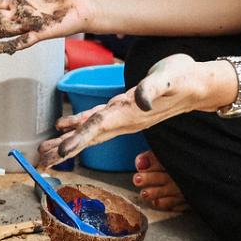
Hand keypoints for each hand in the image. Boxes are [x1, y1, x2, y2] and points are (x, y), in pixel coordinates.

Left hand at [34, 53, 208, 164]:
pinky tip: (64, 127)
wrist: (200, 85)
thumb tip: (140, 100)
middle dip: (64, 149)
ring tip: (45, 153)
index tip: (61, 151)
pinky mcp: (124, 112)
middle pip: (89, 137)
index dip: (79, 138)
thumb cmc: (185, 78)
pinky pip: (96, 123)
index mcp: (130, 113)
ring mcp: (124, 119)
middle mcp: (125, 121)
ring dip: (67, 143)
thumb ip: (154, 88)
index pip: (100, 128)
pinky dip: (79, 126)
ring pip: (90, 133)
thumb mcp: (171, 78)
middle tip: (40, 162)